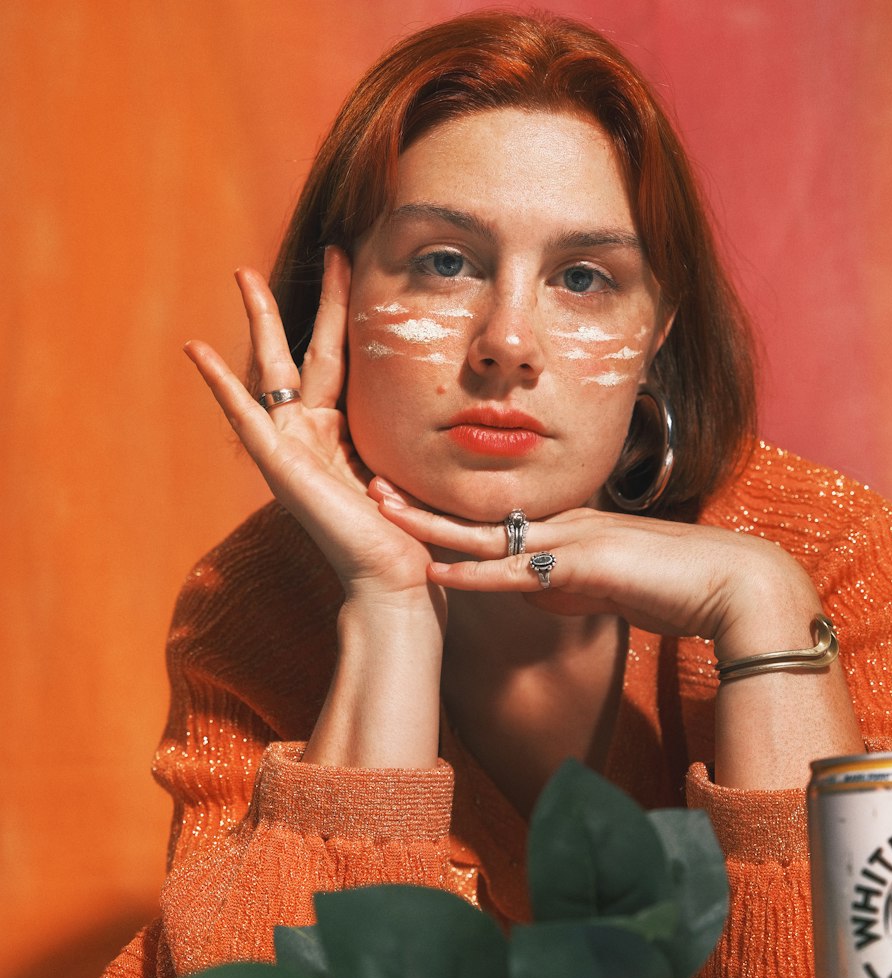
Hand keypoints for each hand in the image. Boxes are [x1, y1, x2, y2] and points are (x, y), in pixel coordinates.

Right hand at [183, 253, 440, 612]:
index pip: (342, 358)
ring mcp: (291, 446)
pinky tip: (197, 350)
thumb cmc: (410, 533)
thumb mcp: (412, 464)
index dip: (345, 313)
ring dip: (261, 320)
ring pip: (272, 368)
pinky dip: (220, 384)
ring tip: (244, 274)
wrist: (395, 578)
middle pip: (307, 350)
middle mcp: (313, 433)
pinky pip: (244, 415)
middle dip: (310, 300)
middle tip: (319, 250)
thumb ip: (411, 429)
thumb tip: (458, 398)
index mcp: (343, 432)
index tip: (354, 267)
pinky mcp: (278, 464)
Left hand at [376, 490, 822, 656]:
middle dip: (423, 502)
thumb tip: (535, 593)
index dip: (450, 511)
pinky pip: (517, 573)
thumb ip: (570, 586)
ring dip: (431, 525)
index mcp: (570, 526)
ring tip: (380, 509)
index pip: (499, 518)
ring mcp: (574, 540)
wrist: (736, 585)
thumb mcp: (612, 586)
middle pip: (480, 513)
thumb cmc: (681, 585)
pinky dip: (473, 575)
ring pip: (486, 533)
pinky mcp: (586, 566)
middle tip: (371, 483)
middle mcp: (565, 524)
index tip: (407, 501)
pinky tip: (436, 572)